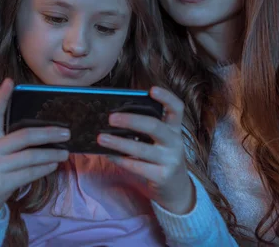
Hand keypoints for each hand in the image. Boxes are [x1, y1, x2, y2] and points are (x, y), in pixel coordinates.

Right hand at [0, 79, 69, 218]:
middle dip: (48, 133)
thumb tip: (43, 133)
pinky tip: (53, 166)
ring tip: (65, 153)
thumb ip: (11, 142)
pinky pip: (29, 173)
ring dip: (51, 154)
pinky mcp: (1, 182)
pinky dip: (44, 169)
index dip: (1, 97)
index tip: (10, 81)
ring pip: (30, 156)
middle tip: (66, 132)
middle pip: (23, 136)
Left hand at [97, 86, 194, 214]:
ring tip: (101, 137)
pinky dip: (119, 159)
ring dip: (118, 142)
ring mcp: (170, 160)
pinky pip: (136, 166)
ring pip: (141, 148)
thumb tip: (117, 115)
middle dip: (132, 120)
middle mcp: (175, 143)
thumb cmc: (162, 157)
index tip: (152, 90)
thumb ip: (148, 129)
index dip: (166, 97)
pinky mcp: (162, 176)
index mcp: (174, 129)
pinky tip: (107, 154)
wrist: (176, 189)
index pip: (177, 109)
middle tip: (111, 118)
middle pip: (154, 126)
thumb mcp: (161, 141)